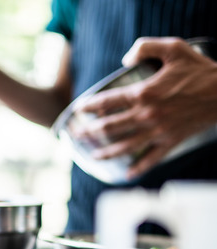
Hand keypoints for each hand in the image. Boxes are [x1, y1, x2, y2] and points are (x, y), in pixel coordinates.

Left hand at [75, 37, 216, 178]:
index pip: (107, 102)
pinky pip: (152, 159)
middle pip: (109, 127)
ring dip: (106, 152)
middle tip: (74, 135)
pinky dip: (139, 168)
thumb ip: (145, 47)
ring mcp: (159, 131)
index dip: (89, 106)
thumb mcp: (174, 48)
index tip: (78, 109)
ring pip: (125, 146)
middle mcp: (147, 116)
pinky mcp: (172, 141)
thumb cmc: (200, 70)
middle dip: (89, 131)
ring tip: (92, 155)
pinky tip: (127, 174)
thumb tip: (124, 59)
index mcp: (144, 94)